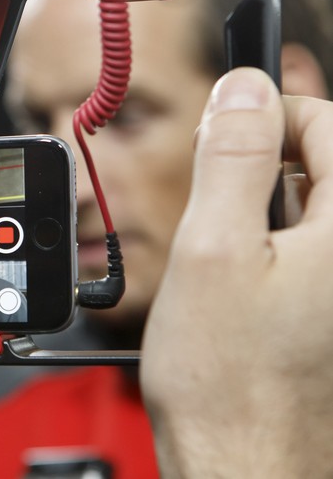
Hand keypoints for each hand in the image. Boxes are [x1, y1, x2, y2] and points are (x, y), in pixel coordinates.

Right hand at [141, 68, 332, 475]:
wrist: (243, 469)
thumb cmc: (230, 383)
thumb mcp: (213, 251)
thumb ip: (232, 160)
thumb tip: (243, 91)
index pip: (332, 125)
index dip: (271, 112)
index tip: (222, 127)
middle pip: (327, 165)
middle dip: (267, 154)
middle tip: (212, 173)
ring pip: (316, 208)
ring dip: (266, 199)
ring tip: (220, 233)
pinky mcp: (328, 314)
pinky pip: (311, 250)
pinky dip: (273, 240)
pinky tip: (238, 268)